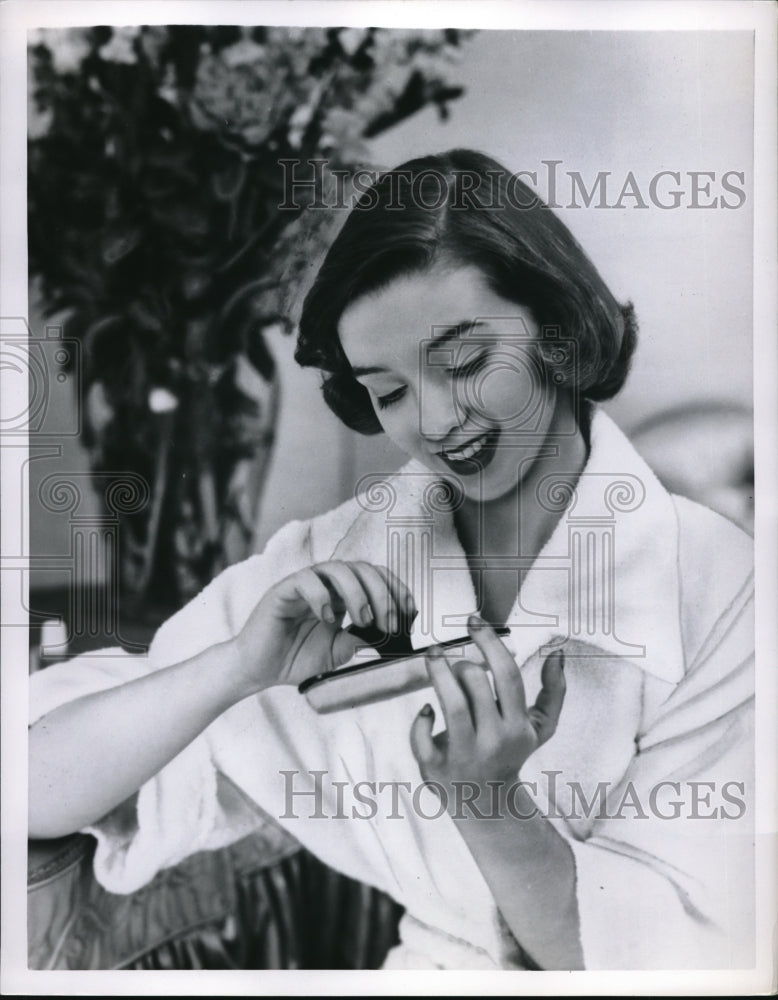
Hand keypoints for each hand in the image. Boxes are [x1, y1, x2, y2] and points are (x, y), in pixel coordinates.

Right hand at [232, 561, 415, 693]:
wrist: (259, 670)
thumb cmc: (296, 659)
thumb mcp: (339, 652)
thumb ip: (360, 641)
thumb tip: (388, 635)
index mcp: (342, 595)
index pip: (376, 577)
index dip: (396, 589)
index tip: (409, 612)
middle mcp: (326, 584)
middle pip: (362, 569)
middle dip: (383, 593)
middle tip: (388, 623)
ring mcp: (305, 584)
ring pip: (337, 568)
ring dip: (358, 592)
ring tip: (363, 619)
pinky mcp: (283, 590)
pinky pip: (306, 579)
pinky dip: (322, 596)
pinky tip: (328, 618)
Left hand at [410, 614, 565, 796]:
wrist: (487, 803)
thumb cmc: (509, 752)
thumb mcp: (539, 726)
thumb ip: (554, 691)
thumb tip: (558, 652)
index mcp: (518, 726)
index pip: (507, 675)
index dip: (489, 642)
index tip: (473, 619)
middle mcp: (494, 740)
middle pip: (477, 684)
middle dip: (463, 665)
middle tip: (456, 664)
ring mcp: (465, 755)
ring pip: (452, 704)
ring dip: (438, 673)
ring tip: (432, 657)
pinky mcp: (437, 768)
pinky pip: (423, 737)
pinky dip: (422, 719)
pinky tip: (428, 711)